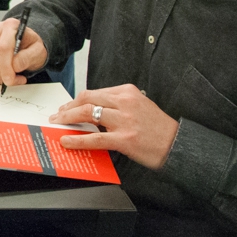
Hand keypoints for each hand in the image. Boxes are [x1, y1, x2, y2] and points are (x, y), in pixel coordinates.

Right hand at [0, 18, 47, 88]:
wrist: (27, 47)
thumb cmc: (31, 47)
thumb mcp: (38, 52)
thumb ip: (28, 57)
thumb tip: (15, 65)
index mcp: (11, 26)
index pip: (2, 47)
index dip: (6, 66)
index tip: (11, 78)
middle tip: (9, 80)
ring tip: (9, 76)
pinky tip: (2, 74)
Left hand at [49, 84, 178, 169]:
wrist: (178, 144)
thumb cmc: (157, 128)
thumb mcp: (138, 106)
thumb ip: (116, 105)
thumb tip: (91, 111)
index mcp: (127, 91)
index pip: (94, 93)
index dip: (76, 100)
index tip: (67, 106)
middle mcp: (125, 102)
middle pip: (87, 99)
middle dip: (68, 107)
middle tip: (58, 115)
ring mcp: (124, 120)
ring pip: (87, 113)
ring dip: (67, 118)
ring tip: (58, 124)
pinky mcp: (125, 138)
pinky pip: (94, 138)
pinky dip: (77, 139)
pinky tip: (67, 141)